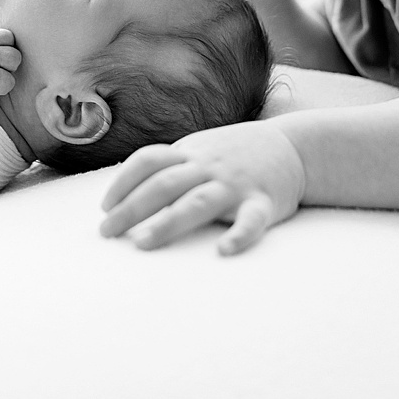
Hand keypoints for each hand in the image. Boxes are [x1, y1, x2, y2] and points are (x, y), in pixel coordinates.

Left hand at [98, 119, 305, 254]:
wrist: (294, 147)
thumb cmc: (237, 154)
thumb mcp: (202, 149)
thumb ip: (171, 166)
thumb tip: (126, 192)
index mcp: (191, 153)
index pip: (148, 160)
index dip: (123, 182)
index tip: (104, 207)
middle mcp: (209, 166)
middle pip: (164, 183)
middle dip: (131, 208)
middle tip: (106, 232)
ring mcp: (235, 184)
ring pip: (198, 201)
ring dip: (167, 222)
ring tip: (142, 243)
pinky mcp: (263, 202)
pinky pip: (251, 220)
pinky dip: (239, 235)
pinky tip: (224, 251)